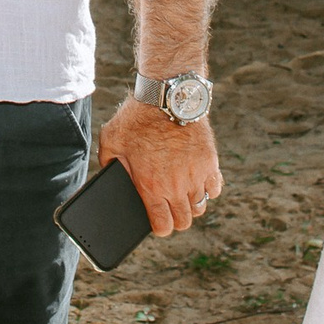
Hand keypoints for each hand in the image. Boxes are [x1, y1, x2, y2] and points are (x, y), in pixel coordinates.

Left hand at [95, 99, 221, 235]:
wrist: (166, 95)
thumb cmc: (136, 117)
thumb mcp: (111, 140)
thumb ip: (109, 162)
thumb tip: (109, 173)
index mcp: (152, 187)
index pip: (163, 225)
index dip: (160, 228)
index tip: (158, 223)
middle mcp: (177, 186)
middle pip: (184, 221)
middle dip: (176, 219)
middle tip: (170, 209)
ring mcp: (196, 175)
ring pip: (200, 207)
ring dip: (191, 205)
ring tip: (183, 195)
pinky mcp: (210, 162)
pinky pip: (215, 188)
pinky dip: (208, 189)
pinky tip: (198, 181)